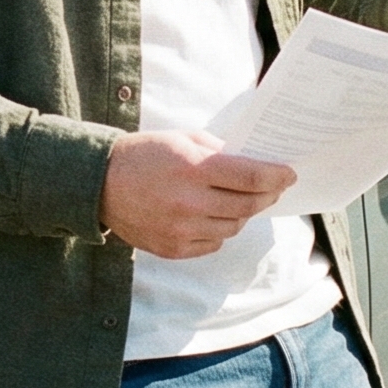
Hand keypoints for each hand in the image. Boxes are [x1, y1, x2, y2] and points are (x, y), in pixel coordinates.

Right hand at [99, 130, 294, 258]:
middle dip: (267, 195)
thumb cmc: (144, 155)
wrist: (99, 184)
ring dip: (242, 213)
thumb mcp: (182, 139)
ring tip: (239, 201)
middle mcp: (189, 202)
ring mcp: (181, 229)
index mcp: (193, 168)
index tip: (289, 175)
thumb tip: (253, 165)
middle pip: (248, 205)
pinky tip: (211, 216)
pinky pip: (213, 243)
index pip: (251, 176)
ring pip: (233, 227)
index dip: (276, 176)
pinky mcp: (173, 248)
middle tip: (273, 188)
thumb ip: (218, 151)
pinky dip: (219, 229)